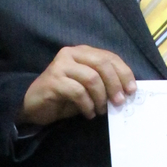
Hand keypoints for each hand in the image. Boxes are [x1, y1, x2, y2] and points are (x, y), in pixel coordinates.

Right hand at [20, 47, 136, 125]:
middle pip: (102, 64)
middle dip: (115, 85)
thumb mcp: (88, 87)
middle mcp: (71, 54)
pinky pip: (78, 92)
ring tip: (101, 110)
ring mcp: (60, 66)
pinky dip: (87, 105)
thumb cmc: (64, 97)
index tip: (132, 90)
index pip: (109, 57)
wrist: (34, 105)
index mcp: (83, 52)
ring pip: (92, 78)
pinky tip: (88, 114)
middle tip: (119, 102)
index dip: (124, 73)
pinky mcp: (53, 81)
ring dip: (101, 98)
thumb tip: (127, 91)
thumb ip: (104, 83)